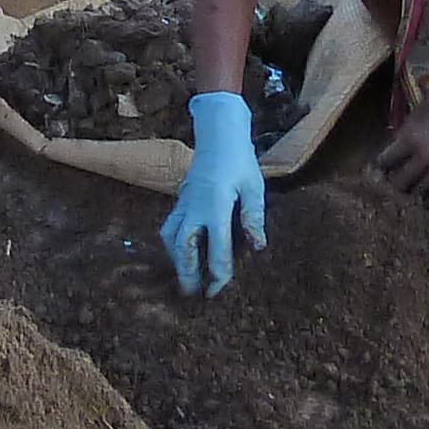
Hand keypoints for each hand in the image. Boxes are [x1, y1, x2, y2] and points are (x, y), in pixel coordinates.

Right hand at [163, 92, 265, 296]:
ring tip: (184, 278)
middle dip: (186, 273)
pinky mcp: (180, 200)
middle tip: (191, 295)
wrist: (218, 133)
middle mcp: (195, 206)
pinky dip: (173, 245)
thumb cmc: (240, 159)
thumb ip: (253, 217)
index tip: (219, 288)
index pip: (216, 246)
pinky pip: (170, 226)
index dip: (219, 271)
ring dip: (176, 260)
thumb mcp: (254, 186)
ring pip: (171, 237)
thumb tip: (257, 246)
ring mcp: (184, 203)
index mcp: (216, 205)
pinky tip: (181, 255)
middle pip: (184, 247)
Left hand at [373, 79, 428, 203]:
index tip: (380, 168)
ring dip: (413, 192)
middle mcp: (422, 159)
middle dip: (394, 183)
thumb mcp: (426, 105)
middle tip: (394, 182)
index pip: (386, 160)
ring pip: (419, 193)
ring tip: (411, 192)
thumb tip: (401, 135)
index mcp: (410, 138)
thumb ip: (410, 121)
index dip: (380, 166)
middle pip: (399, 182)